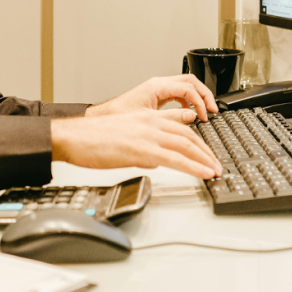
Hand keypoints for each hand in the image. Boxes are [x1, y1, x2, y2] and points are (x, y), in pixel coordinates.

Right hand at [51, 110, 221, 178]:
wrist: (75, 137)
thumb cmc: (92, 138)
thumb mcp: (124, 134)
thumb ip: (143, 144)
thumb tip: (155, 160)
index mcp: (146, 117)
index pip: (180, 126)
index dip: (197, 139)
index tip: (207, 150)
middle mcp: (151, 122)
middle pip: (189, 135)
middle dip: (206, 151)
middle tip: (216, 164)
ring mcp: (148, 135)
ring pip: (187, 145)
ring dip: (205, 160)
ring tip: (215, 171)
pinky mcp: (144, 150)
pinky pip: (176, 159)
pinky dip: (194, 167)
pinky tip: (203, 174)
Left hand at [85, 74, 217, 123]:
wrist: (105, 118)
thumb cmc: (119, 117)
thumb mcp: (147, 120)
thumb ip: (170, 118)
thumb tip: (191, 118)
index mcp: (157, 86)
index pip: (187, 88)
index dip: (200, 102)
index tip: (205, 116)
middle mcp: (158, 84)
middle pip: (190, 82)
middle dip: (205, 95)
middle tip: (213, 110)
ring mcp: (158, 88)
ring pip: (186, 85)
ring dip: (198, 97)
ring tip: (206, 112)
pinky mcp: (157, 95)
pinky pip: (179, 93)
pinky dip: (188, 101)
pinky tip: (189, 114)